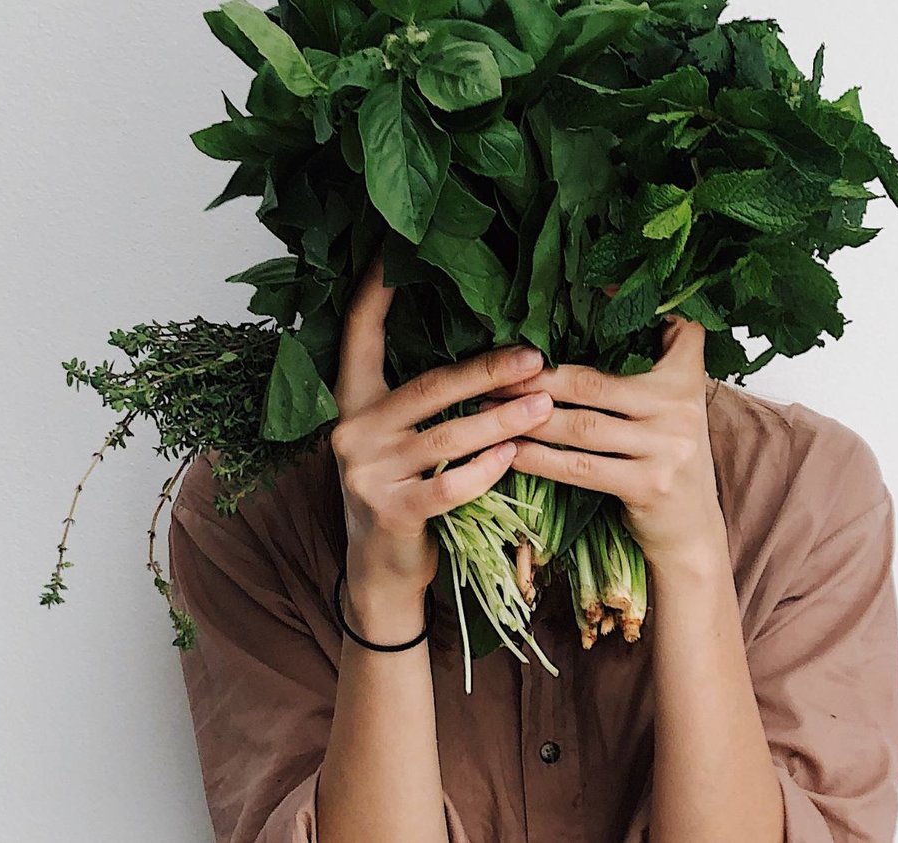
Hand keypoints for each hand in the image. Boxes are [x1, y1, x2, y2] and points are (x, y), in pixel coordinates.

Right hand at [330, 256, 554, 628]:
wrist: (380, 571)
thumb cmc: (404, 491)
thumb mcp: (399, 439)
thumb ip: (422, 401)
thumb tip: (491, 352)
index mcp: (352, 402)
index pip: (358, 334)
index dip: (375, 293)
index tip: (394, 252)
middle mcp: (352, 431)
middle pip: (428, 386)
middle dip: (487, 370)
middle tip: (536, 356)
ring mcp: (367, 473)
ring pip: (448, 437)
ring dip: (503, 420)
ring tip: (545, 405)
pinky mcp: (391, 512)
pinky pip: (450, 485)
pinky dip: (486, 469)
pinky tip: (516, 456)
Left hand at [488, 316, 726, 581]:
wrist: (691, 530)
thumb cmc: (665, 457)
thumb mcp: (673, 405)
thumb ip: (647, 365)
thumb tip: (592, 308)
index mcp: (686, 378)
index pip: (672, 328)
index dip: (631, 304)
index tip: (592, 282)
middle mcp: (680, 408)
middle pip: (594, 382)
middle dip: (537, 377)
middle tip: (493, 370)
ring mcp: (667, 448)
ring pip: (581, 426)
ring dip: (528, 416)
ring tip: (488, 408)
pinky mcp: (648, 485)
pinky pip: (580, 468)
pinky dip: (540, 459)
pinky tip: (510, 450)